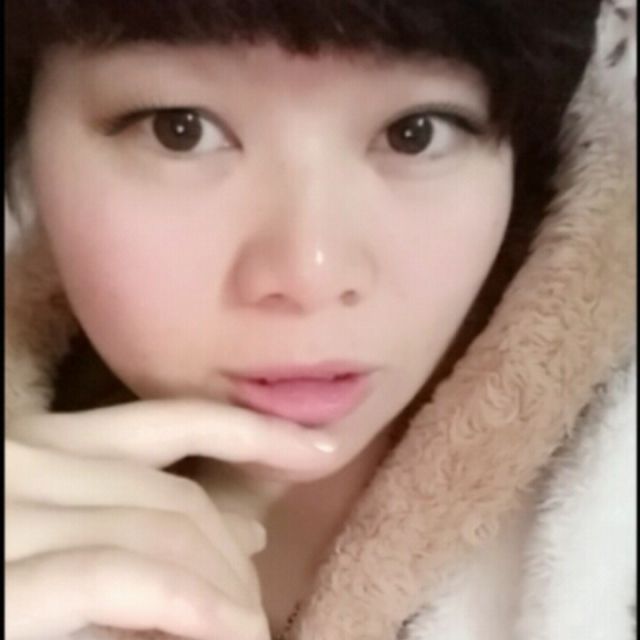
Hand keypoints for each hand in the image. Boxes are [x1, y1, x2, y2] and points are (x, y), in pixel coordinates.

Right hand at [6, 400, 335, 639]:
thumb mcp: (59, 533)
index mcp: (41, 445)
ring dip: (223, 586)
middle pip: (173, 492)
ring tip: (251, 626)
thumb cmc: (4, 572)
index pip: (173, 422)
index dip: (255, 431)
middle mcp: (24, 460)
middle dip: (232, 543)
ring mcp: (8, 512)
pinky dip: (187, 604)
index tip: (314, 450)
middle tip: (258, 594)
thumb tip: (240, 535)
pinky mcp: (2, 581)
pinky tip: (229, 630)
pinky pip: (119, 576)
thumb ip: (135, 522)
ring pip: (160, 529)